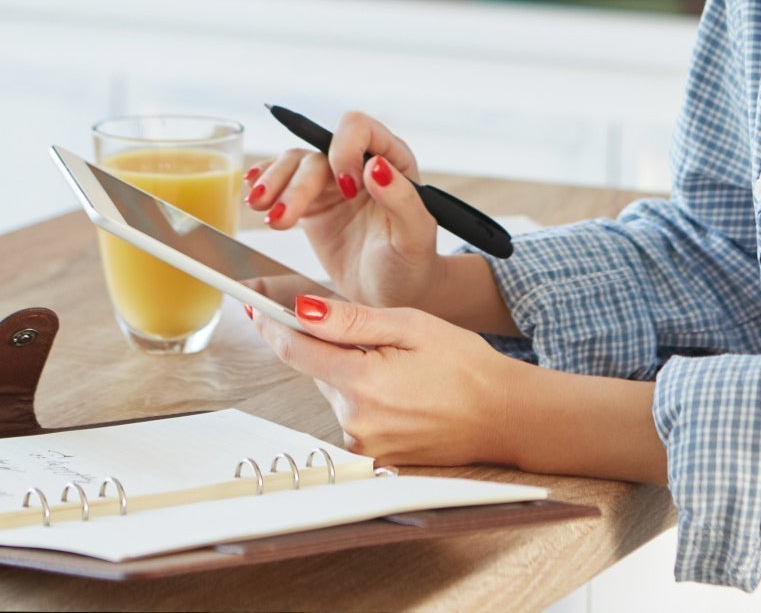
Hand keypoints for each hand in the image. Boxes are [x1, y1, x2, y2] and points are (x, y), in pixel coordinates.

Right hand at [243, 111, 440, 308]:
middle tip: (281, 217)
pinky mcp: (311, 201)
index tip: (345, 191)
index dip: (345, 151)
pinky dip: (265, 184)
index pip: (360, 130)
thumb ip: (401, 199)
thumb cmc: (411, 264)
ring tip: (258, 207)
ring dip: (273, 183)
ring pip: (294, 164)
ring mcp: (332, 181)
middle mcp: (359, 163)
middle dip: (296, 182)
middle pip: (317, 151)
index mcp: (392, 160)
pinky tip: (253, 196)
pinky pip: (282, 182)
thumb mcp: (414, 236)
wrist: (392, 294)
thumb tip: (376, 166)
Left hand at [249, 294, 517, 465]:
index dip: (273, 325)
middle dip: (331, 344)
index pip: (296, 350)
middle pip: (317, 369)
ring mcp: (365, 442)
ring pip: (336, 390)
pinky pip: (354, 413)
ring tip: (401, 363)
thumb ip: (353, 319)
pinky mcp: (376, 455)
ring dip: (352, 370)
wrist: (505, 416)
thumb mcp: (412, 325)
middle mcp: (355, 420)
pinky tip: (402, 388)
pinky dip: (366, 394)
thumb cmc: (467, 366)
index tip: (255, 306)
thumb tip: (302, 309)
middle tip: (373, 332)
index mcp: (362, 383)